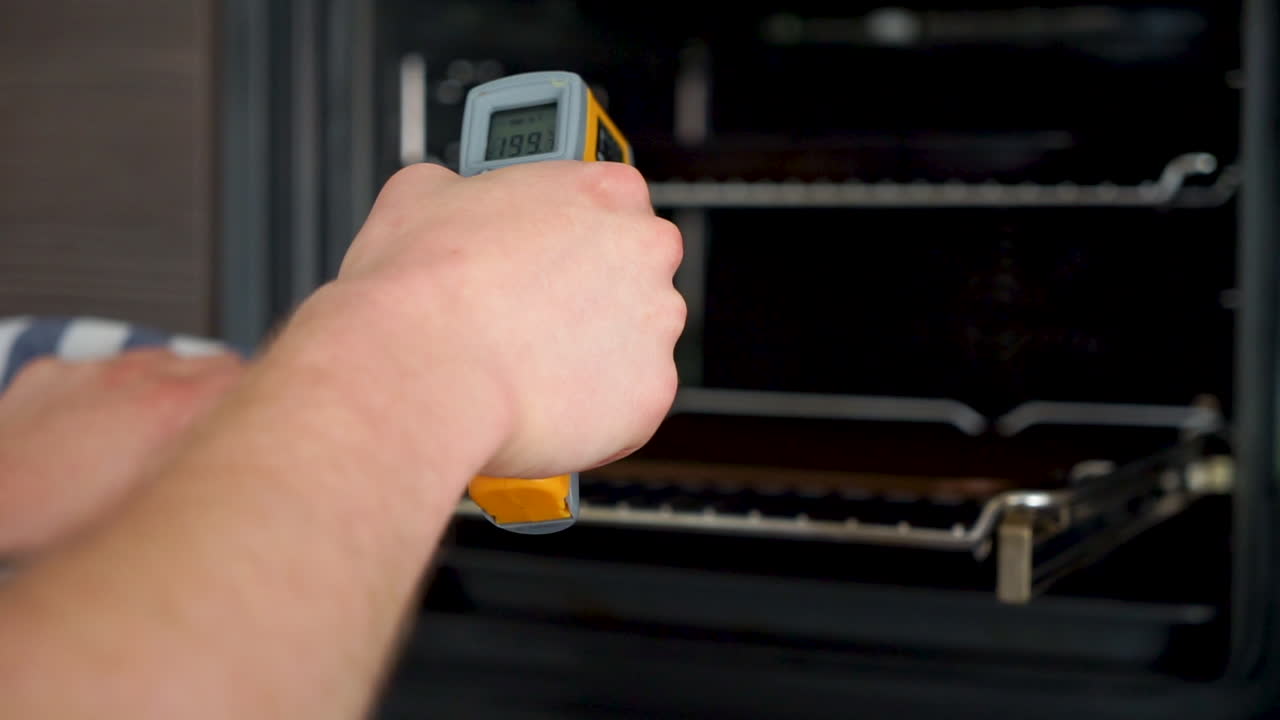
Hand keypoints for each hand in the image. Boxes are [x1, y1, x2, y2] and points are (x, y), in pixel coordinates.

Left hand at [0, 349, 243, 555]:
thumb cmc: (58, 520)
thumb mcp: (159, 507)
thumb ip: (208, 474)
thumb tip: (242, 469)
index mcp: (174, 408)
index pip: (250, 376)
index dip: (263, 403)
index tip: (262, 424)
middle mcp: (139, 376)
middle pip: (213, 362)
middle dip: (224, 393)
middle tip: (218, 433)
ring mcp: (93, 370)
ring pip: (158, 362)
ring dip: (168, 390)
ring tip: (151, 437)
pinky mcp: (52, 373)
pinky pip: (99, 370)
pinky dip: (108, 394)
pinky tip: (93, 434)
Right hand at [291, 160, 684, 480]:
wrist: (421, 370)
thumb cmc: (420, 287)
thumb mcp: (423, 194)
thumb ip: (463, 190)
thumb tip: (450, 198)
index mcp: (606, 190)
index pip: (616, 204)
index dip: (576, 236)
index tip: (550, 256)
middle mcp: (647, 250)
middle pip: (634, 275)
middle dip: (592, 297)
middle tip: (533, 317)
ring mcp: (656, 325)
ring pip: (634, 345)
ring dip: (594, 356)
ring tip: (526, 368)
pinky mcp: (651, 393)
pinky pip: (629, 405)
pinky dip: (592, 411)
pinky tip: (540, 404)